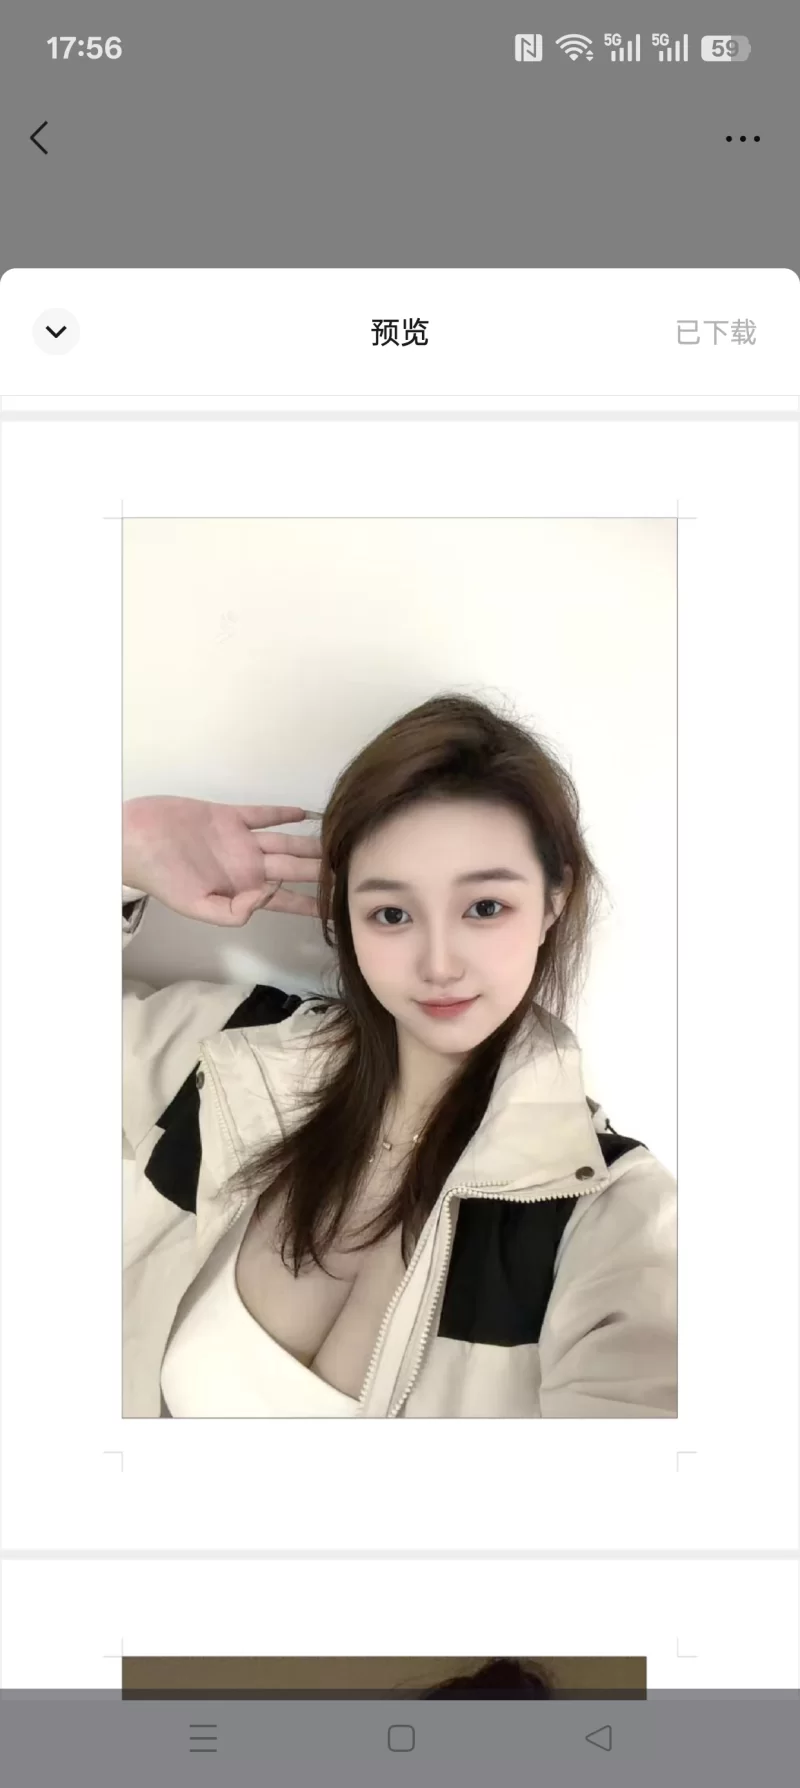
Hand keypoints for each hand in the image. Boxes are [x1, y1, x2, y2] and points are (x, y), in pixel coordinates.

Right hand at [123, 795, 321, 926]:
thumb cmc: (161, 877)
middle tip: (353, 868)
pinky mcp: (229, 815)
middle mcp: (247, 866)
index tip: (339, 907)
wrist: (134, 840)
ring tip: (339, 840)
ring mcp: (240, 840)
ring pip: (285, 842)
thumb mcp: (197, 906)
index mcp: (241, 890)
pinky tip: (307, 812)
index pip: (286, 900)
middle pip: (294, 869)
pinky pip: (262, 814)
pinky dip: (284, 813)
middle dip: (321, 871)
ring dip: (310, 843)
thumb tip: (270, 894)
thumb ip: (235, 910)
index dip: (312, 904)